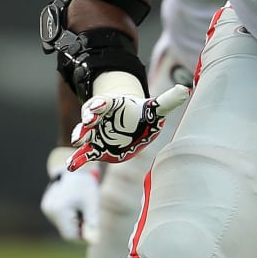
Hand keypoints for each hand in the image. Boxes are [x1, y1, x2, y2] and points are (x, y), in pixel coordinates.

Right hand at [40, 146, 101, 242]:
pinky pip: (60, 219)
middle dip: (80, 228)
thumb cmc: (85, 185)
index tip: (94, 231)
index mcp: (59, 210)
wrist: (74, 168)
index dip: (83, 237)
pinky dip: (70, 217)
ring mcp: (46, 208)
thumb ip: (92, 224)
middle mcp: (49, 210)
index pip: (70, 236)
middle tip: (89, 216)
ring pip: (63, 226)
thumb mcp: (92, 204)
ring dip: (75, 222)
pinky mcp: (47, 206)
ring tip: (82, 207)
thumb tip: (93, 243)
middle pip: (66, 231)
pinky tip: (75, 204)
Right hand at [69, 76, 190, 168]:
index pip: (106, 102)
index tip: (101, 105)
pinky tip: (72, 166)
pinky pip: (84, 153)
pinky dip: (77, 159)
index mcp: (113, 105)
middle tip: (89, 121)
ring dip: (80, 135)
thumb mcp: (155, 108)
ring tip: (78, 141)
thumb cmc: (142, 115)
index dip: (102, 103)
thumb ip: (167, 101)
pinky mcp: (95, 147)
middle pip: (91, 115)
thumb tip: (185, 91)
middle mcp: (101, 117)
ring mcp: (95, 132)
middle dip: (89, 118)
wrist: (131, 125)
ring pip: (84, 132)